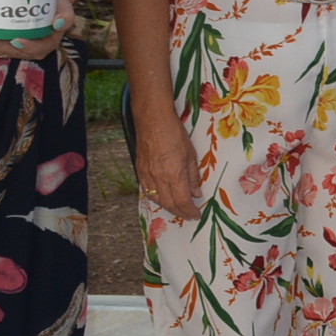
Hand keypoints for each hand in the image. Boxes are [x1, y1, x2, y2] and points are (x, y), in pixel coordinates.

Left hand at [0, 0, 75, 62]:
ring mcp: (15, 45)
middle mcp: (30, 48)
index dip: (25, 47)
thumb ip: (67, 16)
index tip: (14, 40)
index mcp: (46, 44)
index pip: (35, 49)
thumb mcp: (66, 8)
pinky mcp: (4, 39)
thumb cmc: (56, 3)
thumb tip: (57, 23)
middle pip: (11, 51)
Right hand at [132, 100, 201, 220]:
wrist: (153, 121)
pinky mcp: (140, 170)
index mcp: (174, 175)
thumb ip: (193, 176)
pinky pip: (147, 190)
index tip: (196, 215)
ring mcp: (147, 175)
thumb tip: (196, 193)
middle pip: (169, 204)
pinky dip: (156, 198)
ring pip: (156, 199)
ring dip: (168, 207)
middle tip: (188, 215)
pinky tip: (162, 198)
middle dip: (179, 212)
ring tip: (177, 209)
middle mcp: (158, 178)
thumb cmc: (175, 134)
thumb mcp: (190, 155)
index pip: (182, 201)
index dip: (189, 211)